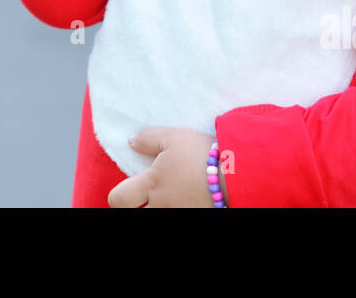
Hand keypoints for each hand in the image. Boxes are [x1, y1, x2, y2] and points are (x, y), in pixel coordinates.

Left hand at [108, 127, 227, 207]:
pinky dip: (183, 208)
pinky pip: (181, 216)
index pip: (118, 199)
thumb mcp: (174, 138)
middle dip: (139, 207)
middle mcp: (161, 206)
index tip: (129, 189)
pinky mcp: (196, 217)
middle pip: (135, 216)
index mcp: (151, 184)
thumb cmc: (203, 154)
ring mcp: (179, 215)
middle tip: (149, 196)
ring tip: (175, 196)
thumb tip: (131, 142)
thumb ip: (149, 139)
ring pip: (159, 216)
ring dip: (162, 207)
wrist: (237, 174)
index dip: (119, 196)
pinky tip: (190, 200)